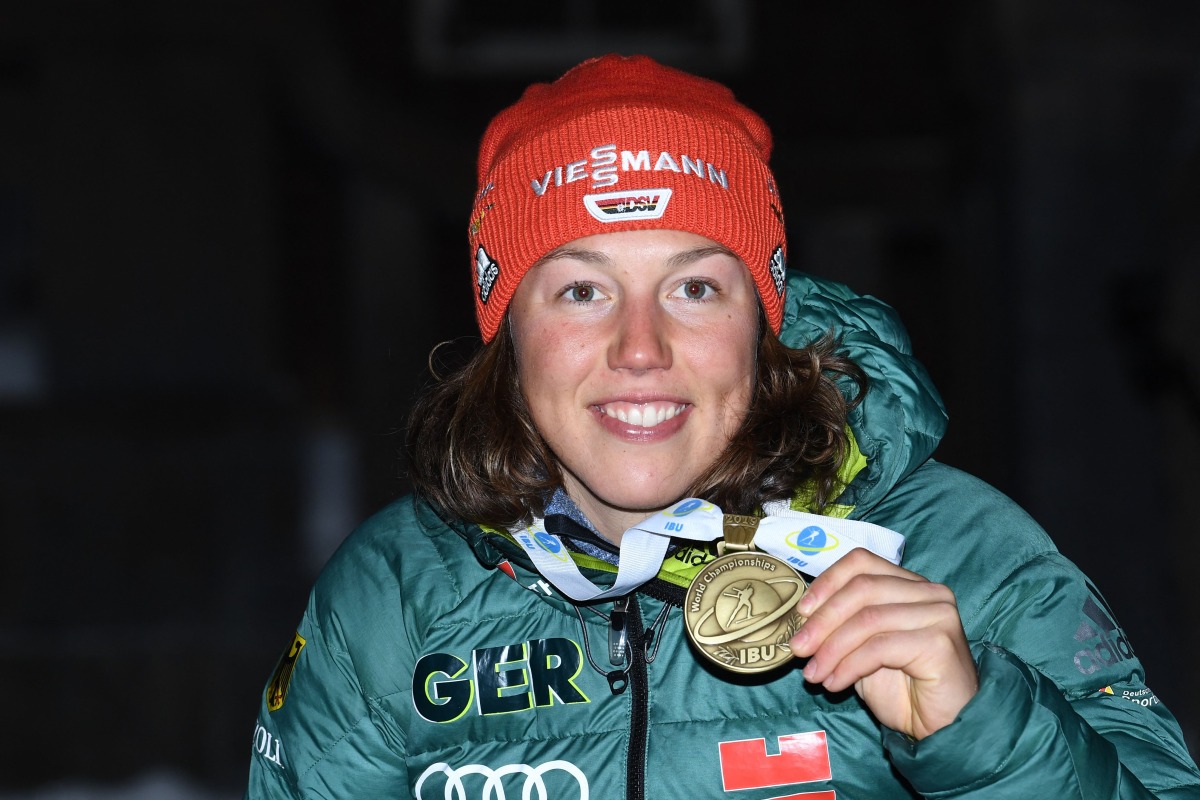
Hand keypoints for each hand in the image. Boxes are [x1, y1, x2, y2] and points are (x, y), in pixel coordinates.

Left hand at [788, 548, 977, 739]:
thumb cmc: (904, 689)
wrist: (943, 728)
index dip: (827, 582)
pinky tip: (835, 684)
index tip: (801, 612)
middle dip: (822, 619)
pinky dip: (849, 666)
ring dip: (831, 648)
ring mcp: (938, 614)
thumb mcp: (863, 648)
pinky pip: (880, 647)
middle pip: (862, 588)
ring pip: (868, 619)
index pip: (862, 562)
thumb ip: (841, 625)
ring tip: (813, 674)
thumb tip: (801, 616)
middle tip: (798, 648)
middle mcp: (930, 592)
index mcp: (910, 583)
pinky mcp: (939, 642)